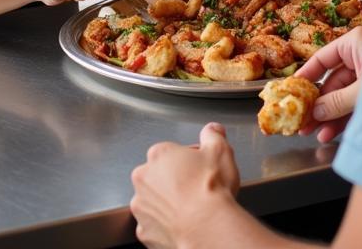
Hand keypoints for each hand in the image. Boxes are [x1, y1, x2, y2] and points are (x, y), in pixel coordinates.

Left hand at [131, 122, 239, 248]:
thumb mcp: (220, 150)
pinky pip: (153, 225)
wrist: (207, 227)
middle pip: (158, 175)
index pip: (171, 152)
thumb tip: (212, 130)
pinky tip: (182, 223)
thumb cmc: (210, 190)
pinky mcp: (144, 231)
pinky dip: (165, 225)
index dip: (189, 159)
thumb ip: (213, 135)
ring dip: (167, 202)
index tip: (200, 168)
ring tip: (190, 208)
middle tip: (195, 187)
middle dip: (173, 180)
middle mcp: (144, 179)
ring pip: (154, 200)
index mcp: (159, 155)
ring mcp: (142, 207)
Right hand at [294, 27, 361, 142]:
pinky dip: (343, 118)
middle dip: (317, 103)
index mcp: (356, 43)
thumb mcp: (360, 92)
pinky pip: (354, 103)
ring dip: (327, 115)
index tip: (290, 89)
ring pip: (342, 94)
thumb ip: (335, 102)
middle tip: (301, 121)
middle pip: (331, 79)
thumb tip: (313, 111)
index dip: (306, 75)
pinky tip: (330, 132)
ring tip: (314, 133)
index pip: (322, 57)